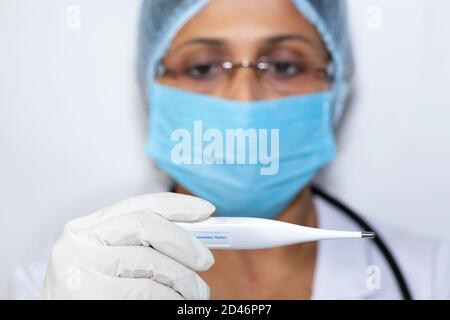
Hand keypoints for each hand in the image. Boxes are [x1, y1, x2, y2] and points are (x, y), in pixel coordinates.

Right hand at [42, 192, 214, 298]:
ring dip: (184, 279)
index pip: (138, 205)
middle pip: (146, 225)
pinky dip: (170, 298)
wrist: (65, 319)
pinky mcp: (84, 294)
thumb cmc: (99, 295)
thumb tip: (195, 239)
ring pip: (151, 262)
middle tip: (207, 260)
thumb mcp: (116, 264)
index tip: (206, 210)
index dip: (176, 205)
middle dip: (185, 242)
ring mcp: (78, 267)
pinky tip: (176, 304)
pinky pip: (146, 291)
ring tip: (196, 293)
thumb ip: (145, 246)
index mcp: (88, 228)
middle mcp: (78, 241)